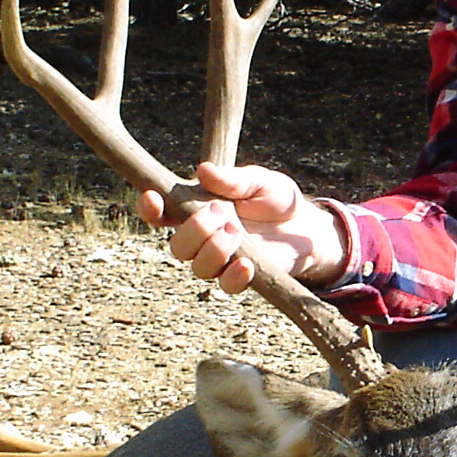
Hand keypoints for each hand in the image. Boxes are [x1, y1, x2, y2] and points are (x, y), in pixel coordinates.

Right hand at [136, 161, 345, 295]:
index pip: (162, 213)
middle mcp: (203, 238)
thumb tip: (203, 171)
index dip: (150, 209)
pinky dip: (232, 276)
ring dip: (213, 249)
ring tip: (236, 231)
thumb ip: (233, 179)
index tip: (152, 199)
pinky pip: (225, 286)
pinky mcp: (241, 276)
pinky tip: (246, 263)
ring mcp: (221, 259)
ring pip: (198, 267)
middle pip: (177, 246)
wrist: (307, 226)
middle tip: (220, 212)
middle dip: (194, 230)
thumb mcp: (259, 181)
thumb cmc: (276, 199)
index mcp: (197, 209)